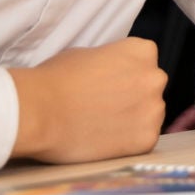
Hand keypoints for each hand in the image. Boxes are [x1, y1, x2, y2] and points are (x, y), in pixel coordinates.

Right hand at [7, 37, 167, 164]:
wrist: (40, 113)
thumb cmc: (55, 80)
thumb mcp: (87, 54)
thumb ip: (111, 62)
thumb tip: (113, 73)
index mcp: (142, 51)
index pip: (144, 62)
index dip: (125, 74)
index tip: (109, 84)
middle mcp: (155, 78)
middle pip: (149, 88)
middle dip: (133, 97)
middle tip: (104, 107)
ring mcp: (154, 109)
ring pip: (149, 115)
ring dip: (133, 120)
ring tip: (101, 125)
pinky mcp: (147, 139)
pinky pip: (143, 140)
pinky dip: (127, 143)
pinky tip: (104, 140)